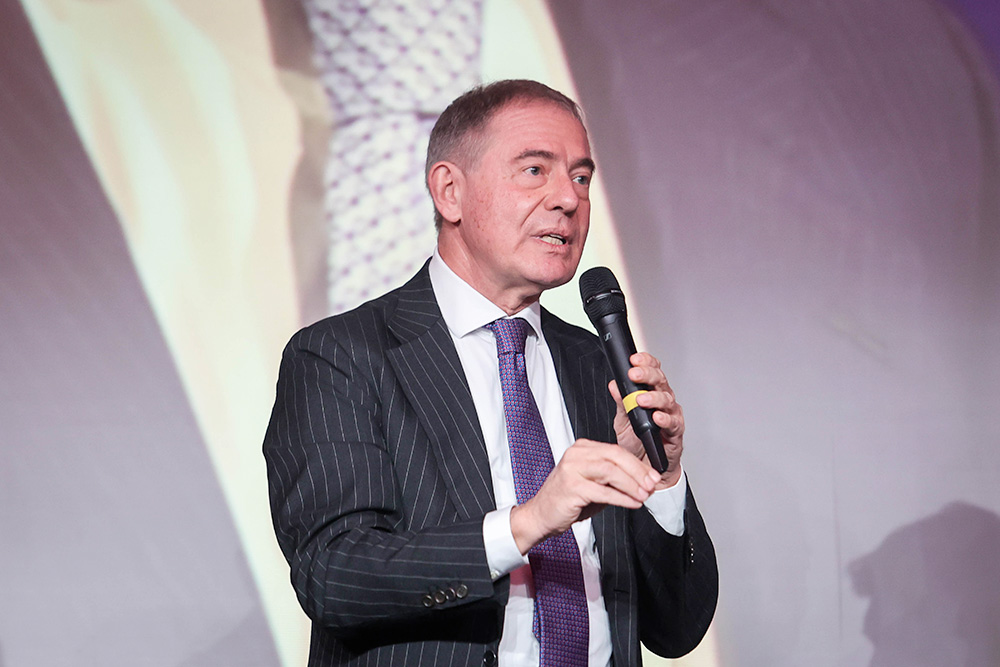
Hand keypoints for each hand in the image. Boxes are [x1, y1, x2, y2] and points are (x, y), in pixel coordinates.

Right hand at [509, 438, 661, 553]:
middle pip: (615, 457)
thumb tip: (643, 482)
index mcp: (582, 449)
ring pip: (610, 471)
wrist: (541, 515)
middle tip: (652, 484)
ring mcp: (572, 469)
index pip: (616, 451)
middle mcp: (576, 455)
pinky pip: (603, 491)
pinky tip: (632, 504)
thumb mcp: (594, 485)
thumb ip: (614, 480)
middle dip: (638, 471)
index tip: (653, 475)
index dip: (638, 463)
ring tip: (644, 495)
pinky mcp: (572, 487)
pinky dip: (621, 498)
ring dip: (632, 485)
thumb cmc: (567, 500)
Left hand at [608, 351, 683, 489]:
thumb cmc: (637, 442)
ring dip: (654, 397)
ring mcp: (671, 415)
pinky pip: (673, 423)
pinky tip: (657, 417)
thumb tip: (614, 385)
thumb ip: (620, 402)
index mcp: (650, 392)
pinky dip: (665, 419)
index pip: (651, 370)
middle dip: (647, 375)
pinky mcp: (676, 432)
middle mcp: (663, 400)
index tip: (633, 360)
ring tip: (642, 399)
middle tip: (634, 375)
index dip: (644, 362)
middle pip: (660, 380)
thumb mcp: (622, 420)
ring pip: (667, 399)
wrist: (644, 467)